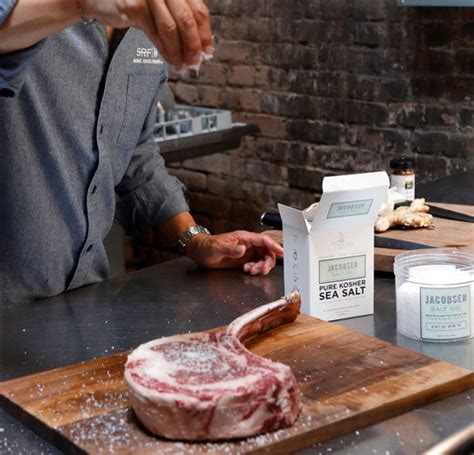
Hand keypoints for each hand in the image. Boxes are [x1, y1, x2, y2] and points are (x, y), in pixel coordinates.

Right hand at [82, 0, 211, 68]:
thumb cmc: (132, 0)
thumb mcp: (160, 4)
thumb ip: (178, 17)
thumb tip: (199, 46)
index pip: (198, 9)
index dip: (204, 34)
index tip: (207, 51)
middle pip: (188, 20)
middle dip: (194, 45)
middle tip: (195, 62)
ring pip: (172, 29)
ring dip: (179, 51)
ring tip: (182, 65)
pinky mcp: (135, 6)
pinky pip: (156, 34)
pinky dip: (165, 51)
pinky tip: (170, 60)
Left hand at [185, 230, 283, 274]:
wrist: (200, 252)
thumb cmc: (207, 246)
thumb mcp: (217, 247)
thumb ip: (231, 250)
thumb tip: (243, 250)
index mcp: (244, 238)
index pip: (263, 240)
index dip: (274, 245)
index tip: (282, 252)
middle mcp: (248, 245)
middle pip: (267, 251)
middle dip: (267, 261)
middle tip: (260, 270)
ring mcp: (247, 253)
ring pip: (263, 259)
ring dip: (261, 266)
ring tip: (251, 271)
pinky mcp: (244, 261)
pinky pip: (256, 264)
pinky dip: (256, 269)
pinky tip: (247, 271)